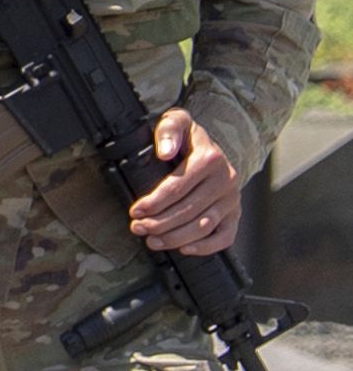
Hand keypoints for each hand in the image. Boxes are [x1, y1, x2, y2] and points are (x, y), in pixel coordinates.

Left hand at [129, 107, 243, 258]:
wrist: (212, 147)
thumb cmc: (188, 138)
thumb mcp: (177, 122)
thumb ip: (168, 130)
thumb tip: (164, 152)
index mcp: (210, 159)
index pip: (177, 187)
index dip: (154, 202)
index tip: (135, 211)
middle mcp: (225, 180)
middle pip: (188, 209)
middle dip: (159, 223)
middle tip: (138, 228)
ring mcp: (232, 199)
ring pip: (204, 225)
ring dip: (176, 238)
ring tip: (152, 241)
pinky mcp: (235, 214)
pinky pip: (225, 237)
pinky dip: (206, 247)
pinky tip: (184, 249)